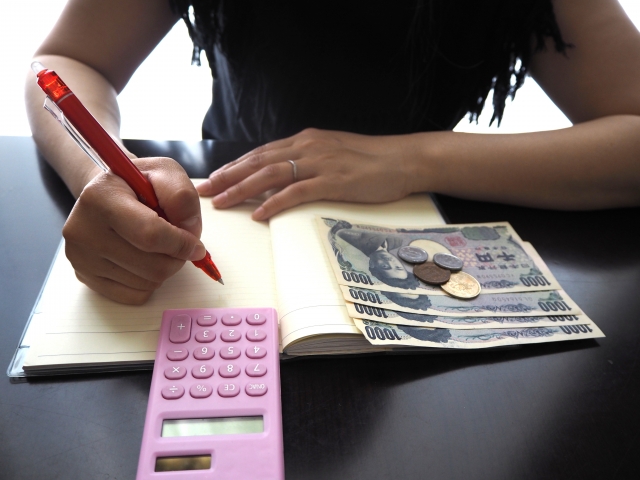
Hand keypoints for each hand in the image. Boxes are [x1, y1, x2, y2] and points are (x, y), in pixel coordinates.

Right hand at [63, 157, 204, 304]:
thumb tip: (189, 233)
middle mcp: (82, 230)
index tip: (196, 246)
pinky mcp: (84, 277)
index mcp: (100, 197)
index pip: (150, 235)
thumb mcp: (164, 173)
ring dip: (165, 268)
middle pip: (153, 266)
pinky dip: (150, 281)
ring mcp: (81, 257)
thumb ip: (182, 197)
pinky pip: (135, 295)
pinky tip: (144, 259)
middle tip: (178, 243)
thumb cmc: (137, 184)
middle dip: (177, 258)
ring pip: (147, 283)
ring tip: (157, 245)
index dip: (182, 244)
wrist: (105, 195)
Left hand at [196, 128, 414, 219]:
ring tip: (220, 202)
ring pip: (270, 174)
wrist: (404, 159)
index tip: (213, 178)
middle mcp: (307, 147)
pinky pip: (296, 192)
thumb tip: (283, 176)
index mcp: (306, 141)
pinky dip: (274, 202)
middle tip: (203, 190)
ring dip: (241, 189)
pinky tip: (258, 213)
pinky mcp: (333, 181)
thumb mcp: (333, 153)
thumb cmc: (371, 159)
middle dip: (226, 176)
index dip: (234, 166)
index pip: (261, 153)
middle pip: (257, 161)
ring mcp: (320, 163)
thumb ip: (307, 161)